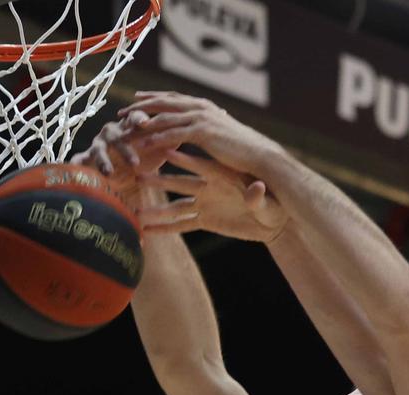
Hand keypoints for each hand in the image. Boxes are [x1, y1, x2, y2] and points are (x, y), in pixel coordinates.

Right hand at [69, 111, 167, 209]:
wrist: (131, 174)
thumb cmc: (149, 156)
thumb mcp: (160, 148)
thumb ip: (170, 139)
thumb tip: (187, 130)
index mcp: (130, 126)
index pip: (135, 118)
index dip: (138, 119)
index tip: (145, 123)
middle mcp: (113, 132)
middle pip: (116, 136)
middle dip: (124, 148)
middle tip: (135, 163)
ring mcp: (99, 145)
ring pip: (98, 149)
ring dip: (103, 160)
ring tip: (109, 173)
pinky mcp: (88, 158)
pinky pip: (80, 160)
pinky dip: (77, 163)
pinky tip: (73, 168)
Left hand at [117, 91, 287, 178]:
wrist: (261, 156)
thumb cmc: (244, 151)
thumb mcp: (223, 134)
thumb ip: (210, 128)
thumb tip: (204, 128)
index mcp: (206, 107)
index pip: (174, 98)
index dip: (154, 97)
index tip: (137, 99)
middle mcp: (202, 108)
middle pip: (164, 102)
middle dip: (141, 105)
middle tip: (123, 110)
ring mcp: (202, 118)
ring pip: (165, 117)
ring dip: (143, 121)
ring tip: (126, 128)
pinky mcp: (203, 133)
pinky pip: (173, 134)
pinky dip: (156, 138)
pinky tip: (143, 145)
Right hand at [138, 150, 289, 243]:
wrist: (273, 223)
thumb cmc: (274, 207)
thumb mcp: (267, 203)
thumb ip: (257, 196)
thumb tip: (257, 188)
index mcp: (223, 179)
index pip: (201, 166)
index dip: (185, 160)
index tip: (167, 151)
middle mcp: (209, 189)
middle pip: (180, 184)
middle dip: (160, 181)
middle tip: (138, 174)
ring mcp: (205, 205)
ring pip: (175, 206)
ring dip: (156, 208)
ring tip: (134, 208)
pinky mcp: (205, 221)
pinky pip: (182, 225)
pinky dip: (164, 228)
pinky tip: (146, 229)